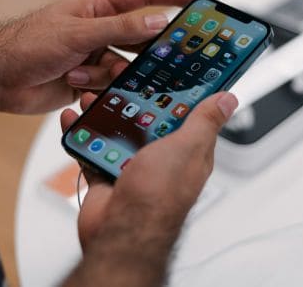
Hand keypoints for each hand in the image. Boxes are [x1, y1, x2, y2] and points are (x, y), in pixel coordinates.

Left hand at [0, 0, 203, 115]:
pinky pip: (110, 85)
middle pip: (140, 37)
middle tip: (163, 59)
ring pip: (125, 66)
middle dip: (146, 50)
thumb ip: (120, 28)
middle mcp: (100, 30)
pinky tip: (76, 85)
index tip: (200, 0)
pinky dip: (97, 88)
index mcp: (98, 7)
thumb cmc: (26, 44)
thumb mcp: (77, 33)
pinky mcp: (88, 81)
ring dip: (109, 74)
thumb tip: (156, 21)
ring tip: (84, 74)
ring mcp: (94, 56)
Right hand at [60, 91, 237, 285]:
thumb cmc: (159, 197)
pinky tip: (74, 120)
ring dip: (103, 113)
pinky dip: (82, 134)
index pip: (187, 114)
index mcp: (187, 151)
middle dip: (132, 99)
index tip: (164, 70)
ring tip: (91, 96)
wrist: (122, 234)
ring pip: (118, 131)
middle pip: (147, 119)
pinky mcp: (108, 176)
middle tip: (119, 78)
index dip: (177, 92)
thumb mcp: (188, 148)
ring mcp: (133, 167)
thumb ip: (205, 122)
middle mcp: (162, 158)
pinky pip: (93, 149)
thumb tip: (228, 101)